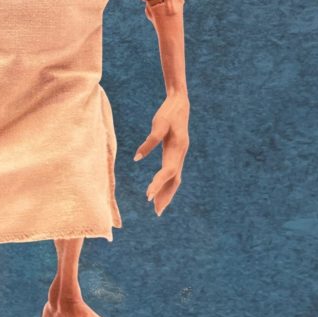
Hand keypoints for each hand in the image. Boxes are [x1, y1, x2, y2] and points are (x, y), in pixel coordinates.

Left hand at [133, 94, 189, 215]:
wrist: (180, 104)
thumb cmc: (167, 114)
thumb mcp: (158, 125)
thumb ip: (149, 141)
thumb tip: (136, 158)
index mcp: (177, 149)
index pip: (168, 172)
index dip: (158, 184)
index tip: (148, 196)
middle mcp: (181, 154)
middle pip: (175, 180)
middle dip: (166, 196)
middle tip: (156, 212)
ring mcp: (180, 155)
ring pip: (175, 178)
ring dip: (167, 192)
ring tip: (158, 207)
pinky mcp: (177, 153)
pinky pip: (173, 172)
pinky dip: (167, 182)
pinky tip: (159, 188)